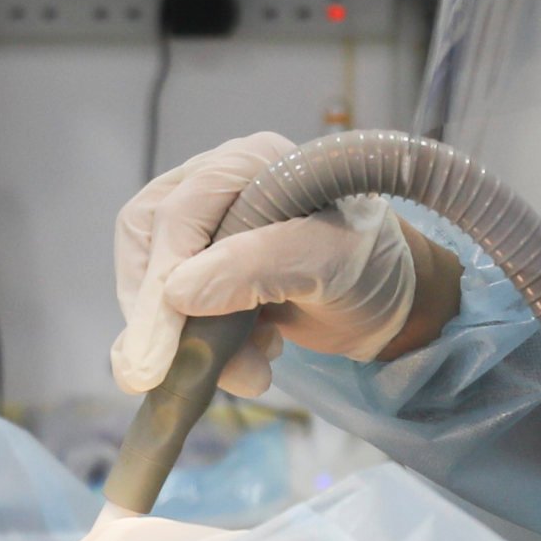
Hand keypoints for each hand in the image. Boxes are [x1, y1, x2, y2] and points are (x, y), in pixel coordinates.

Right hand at [110, 132, 421, 398]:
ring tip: (249, 371)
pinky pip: (172, 306)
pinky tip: (252, 358)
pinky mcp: (204, 269)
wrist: (393, 305)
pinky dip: (200, 344)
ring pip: (152, 280)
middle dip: (161, 317)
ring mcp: (206, 227)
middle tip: (167, 377)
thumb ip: (259, 267)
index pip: (178, 216)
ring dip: (184, 337)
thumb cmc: (372, 270)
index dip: (158, 285)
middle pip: (148, 243)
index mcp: (248, 163)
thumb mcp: (330, 263)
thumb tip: (178, 293)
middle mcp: (216, 186)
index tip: (150, 360)